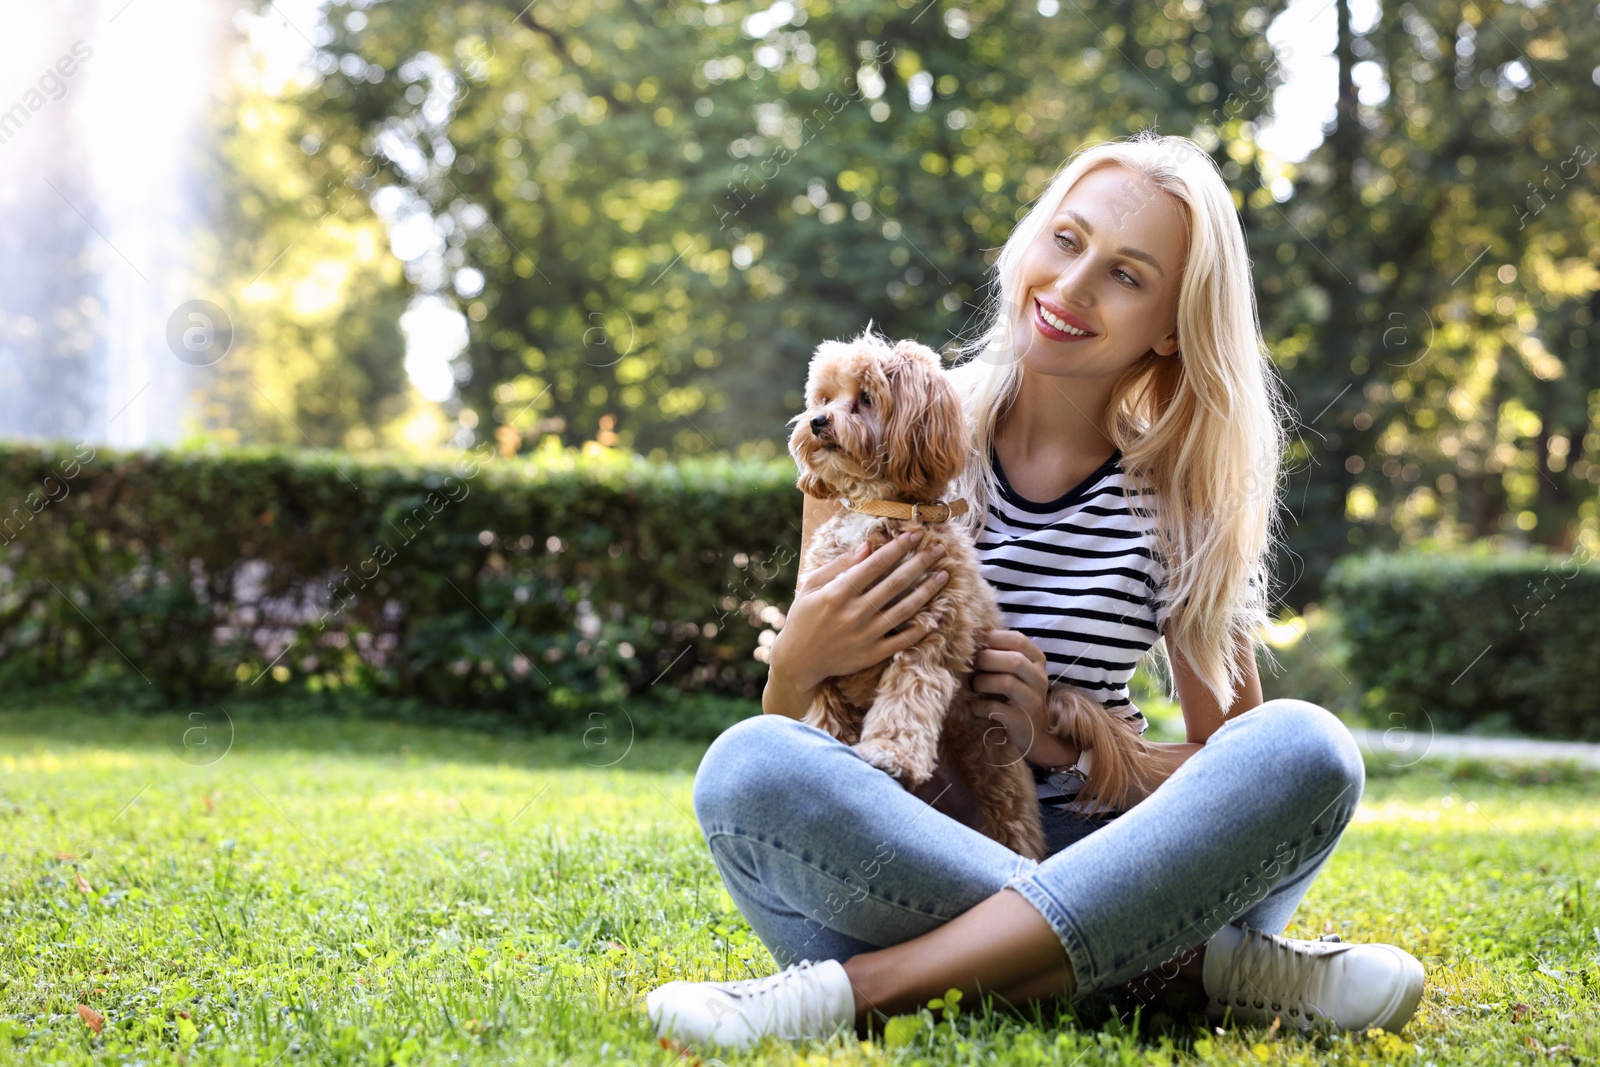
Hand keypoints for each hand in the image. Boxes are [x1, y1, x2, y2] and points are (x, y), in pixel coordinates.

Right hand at [771, 530, 949, 693]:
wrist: (797, 662)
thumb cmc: (803, 617)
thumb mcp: (811, 585)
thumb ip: (839, 566)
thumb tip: (868, 546)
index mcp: (837, 593)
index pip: (875, 565)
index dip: (897, 548)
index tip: (915, 534)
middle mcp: (854, 613)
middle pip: (895, 583)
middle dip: (919, 563)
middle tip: (938, 548)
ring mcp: (866, 636)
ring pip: (904, 610)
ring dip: (927, 591)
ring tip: (943, 575)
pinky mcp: (873, 654)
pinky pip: (904, 640)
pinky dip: (922, 627)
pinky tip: (937, 613)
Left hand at [966, 629, 1072, 765]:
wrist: (1033, 734)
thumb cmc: (1015, 696)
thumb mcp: (1015, 671)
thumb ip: (1000, 653)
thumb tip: (973, 637)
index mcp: (1037, 661)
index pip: (1018, 639)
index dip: (994, 638)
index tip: (978, 644)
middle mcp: (1039, 679)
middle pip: (1013, 660)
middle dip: (986, 660)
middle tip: (972, 666)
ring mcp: (1033, 701)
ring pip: (1006, 683)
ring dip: (982, 682)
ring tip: (975, 687)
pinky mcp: (1021, 721)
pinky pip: (995, 708)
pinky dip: (979, 706)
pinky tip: (975, 707)